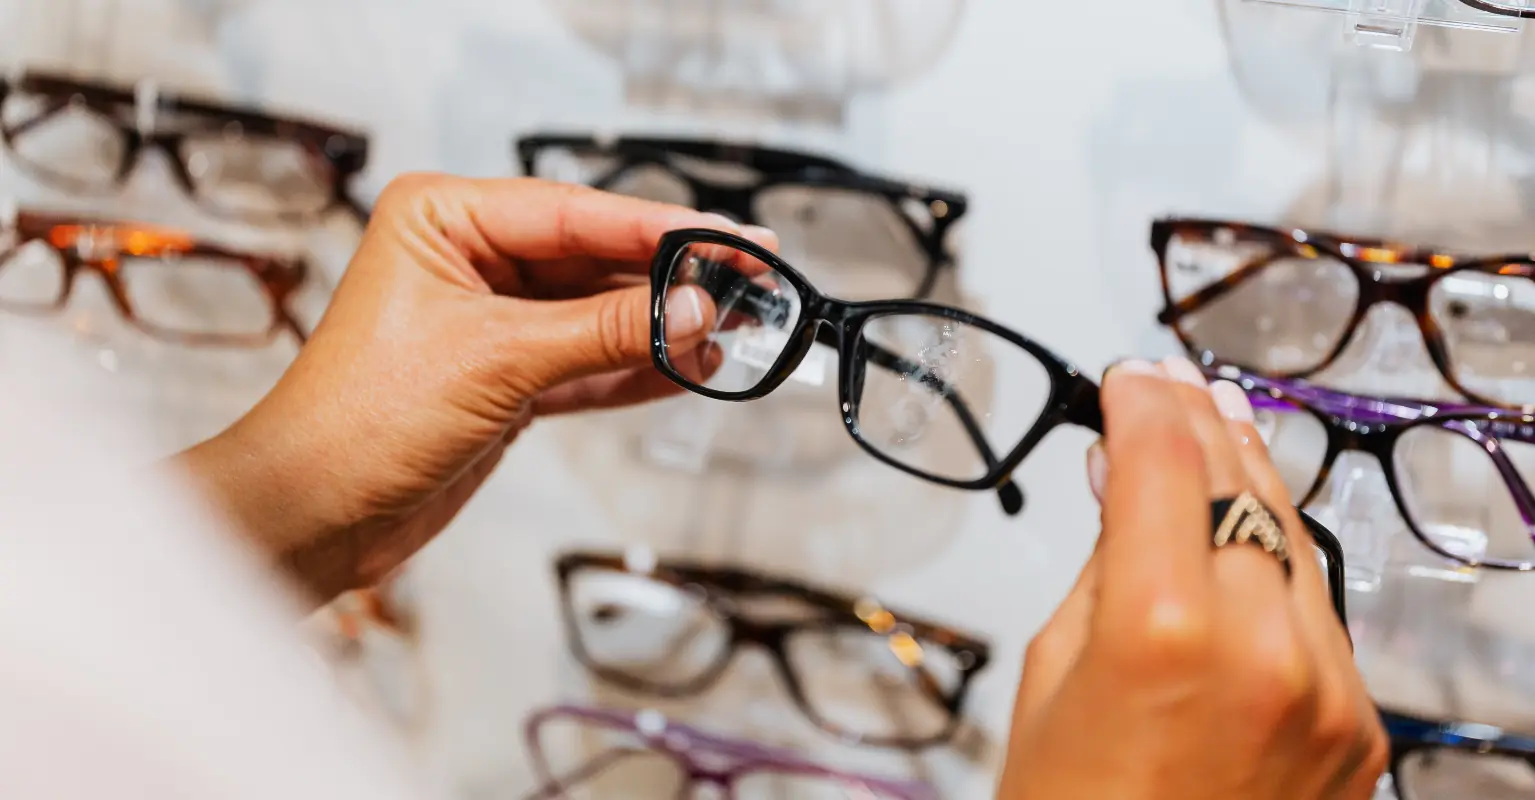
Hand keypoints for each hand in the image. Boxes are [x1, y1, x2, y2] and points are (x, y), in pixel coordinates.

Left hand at [176, 174, 771, 603]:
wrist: (313, 515)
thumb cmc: (358, 419)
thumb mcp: (497, 360)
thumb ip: (605, 331)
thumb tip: (692, 309)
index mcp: (442, 218)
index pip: (575, 211)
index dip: (661, 227)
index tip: (731, 236)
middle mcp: (467, 259)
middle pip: (594, 260)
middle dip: (669, 279)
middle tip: (747, 284)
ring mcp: (489, 321)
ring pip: (597, 314)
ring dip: (660, 329)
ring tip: (732, 330)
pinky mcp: (505, 378)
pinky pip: (587, 362)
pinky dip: (635, 370)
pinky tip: (689, 367)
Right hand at [997, 356, 1386, 798]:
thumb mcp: (1051, 670)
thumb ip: (1102, 564)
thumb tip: (1123, 481)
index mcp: (1164, 628)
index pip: (1165, 461)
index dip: (1141, 402)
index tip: (1126, 376)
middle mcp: (1264, 648)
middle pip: (1239, 484)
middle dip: (1199, 423)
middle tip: (1168, 383)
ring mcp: (1327, 690)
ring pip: (1293, 539)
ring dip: (1250, 477)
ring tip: (1218, 427)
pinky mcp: (1358, 726)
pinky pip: (1318, 611)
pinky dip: (1279, 562)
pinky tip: (1250, 530)